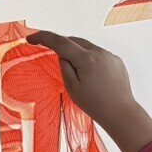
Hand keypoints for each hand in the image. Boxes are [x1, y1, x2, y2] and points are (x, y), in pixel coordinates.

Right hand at [30, 32, 151, 151]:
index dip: (43, 38)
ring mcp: (110, 56)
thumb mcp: (72, 88)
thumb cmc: (96, 105)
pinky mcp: (117, 61)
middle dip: (62, 45)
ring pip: (88, 47)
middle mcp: (99, 53)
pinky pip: (99, 54)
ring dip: (78, 53)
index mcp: (86, 59)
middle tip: (54, 55)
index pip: (60, 42)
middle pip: (75, 41)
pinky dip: (91, 59)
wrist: (121, 113)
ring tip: (77, 73)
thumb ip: (64, 67)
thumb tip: (63, 55)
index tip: (31, 38)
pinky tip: (91, 76)